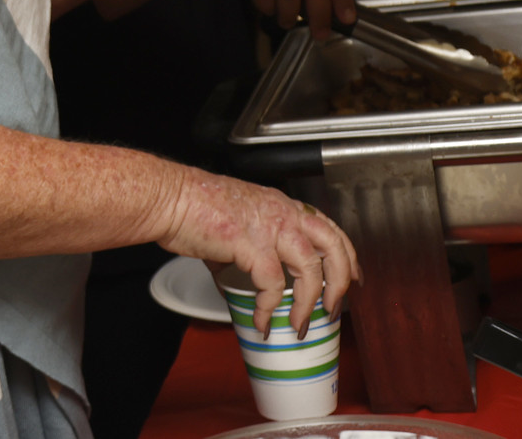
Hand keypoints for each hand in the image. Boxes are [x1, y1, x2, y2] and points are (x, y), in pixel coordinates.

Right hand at [152, 170, 358, 335]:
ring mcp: (268, 227)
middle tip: (333, 308)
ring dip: (309, 302)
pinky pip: (272, 285)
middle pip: (333, 246)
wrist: (168, 197)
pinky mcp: (249, 244)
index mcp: (281, 204)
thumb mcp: (236, 219)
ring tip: (300, 324)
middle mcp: (282, 212)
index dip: (347, 255)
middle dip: (340, 282)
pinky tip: (263, 321)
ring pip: (311, 268)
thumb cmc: (193, 206)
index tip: (353, 278)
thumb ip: (250, 247)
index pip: (329, 227)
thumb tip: (246, 282)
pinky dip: (270, 309)